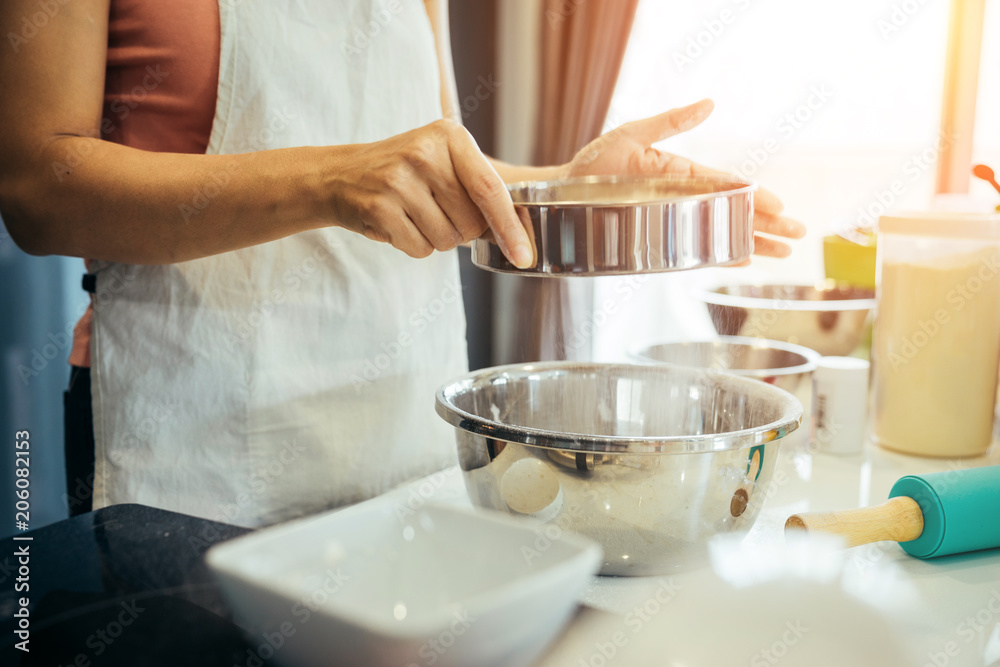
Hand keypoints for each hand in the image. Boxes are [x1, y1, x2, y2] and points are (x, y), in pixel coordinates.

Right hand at [327, 119, 533, 266]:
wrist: (340, 175)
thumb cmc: (405, 174)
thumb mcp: (442, 163)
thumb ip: (479, 191)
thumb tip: (519, 238)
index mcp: (449, 136)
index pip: (490, 189)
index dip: (511, 228)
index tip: (525, 256)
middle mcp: (424, 153)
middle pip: (471, 223)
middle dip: (461, 231)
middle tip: (435, 210)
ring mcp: (398, 180)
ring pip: (446, 240)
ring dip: (435, 239)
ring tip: (413, 214)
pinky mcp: (379, 207)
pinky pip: (419, 249)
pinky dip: (412, 245)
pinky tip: (397, 223)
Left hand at [564, 99, 805, 257]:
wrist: (561, 193)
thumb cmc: (593, 163)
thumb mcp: (632, 135)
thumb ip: (670, 122)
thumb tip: (709, 103)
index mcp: (680, 174)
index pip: (726, 186)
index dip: (754, 197)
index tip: (779, 205)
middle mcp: (681, 200)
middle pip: (732, 214)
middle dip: (765, 224)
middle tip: (798, 234)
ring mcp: (671, 223)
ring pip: (719, 235)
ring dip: (751, 243)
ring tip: (782, 253)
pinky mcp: (656, 243)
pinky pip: (693, 253)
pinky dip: (718, 257)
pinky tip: (742, 261)